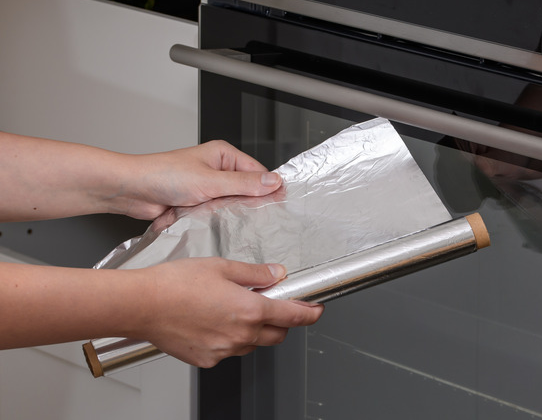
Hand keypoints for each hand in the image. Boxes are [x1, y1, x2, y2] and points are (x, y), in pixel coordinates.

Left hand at [114, 140, 282, 219]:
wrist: (131, 191)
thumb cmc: (162, 175)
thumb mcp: (209, 180)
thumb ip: (243, 183)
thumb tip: (273, 182)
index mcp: (223, 155)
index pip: (257, 172)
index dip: (268, 188)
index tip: (280, 204)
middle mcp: (217, 170)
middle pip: (246, 189)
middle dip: (250, 203)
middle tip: (260, 218)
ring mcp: (208, 188)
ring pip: (232, 204)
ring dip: (231, 214)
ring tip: (235, 222)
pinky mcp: (198, 205)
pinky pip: (217, 215)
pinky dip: (218, 222)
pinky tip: (220, 228)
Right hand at [136, 257, 323, 367]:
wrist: (141, 304)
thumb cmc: (175, 283)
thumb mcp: (222, 267)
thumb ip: (255, 273)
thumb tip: (276, 274)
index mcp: (250, 310)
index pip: (293, 316)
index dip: (309, 313)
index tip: (316, 309)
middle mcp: (241, 335)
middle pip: (278, 335)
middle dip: (281, 321)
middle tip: (272, 305)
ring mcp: (224, 351)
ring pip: (253, 345)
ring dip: (254, 331)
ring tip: (233, 310)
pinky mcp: (207, 360)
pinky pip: (228, 352)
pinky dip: (229, 340)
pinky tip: (213, 322)